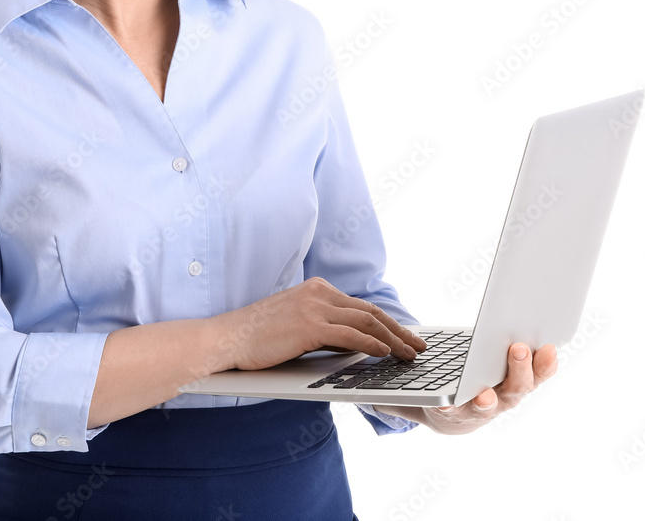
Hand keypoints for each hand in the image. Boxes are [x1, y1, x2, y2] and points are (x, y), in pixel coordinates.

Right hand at [219, 276, 427, 370]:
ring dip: (393, 340)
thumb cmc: (257, 337)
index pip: (361, 306)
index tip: (405, 337)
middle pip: (370, 311)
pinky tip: (386, 353)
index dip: (388, 323)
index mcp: (316, 289)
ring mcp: (314, 306)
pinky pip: (351, 334)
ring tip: (409, 355)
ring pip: (366, 321)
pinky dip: (372, 343)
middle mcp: (319, 292)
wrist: (227, 338)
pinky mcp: (309, 325)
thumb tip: (355, 343)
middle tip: (418, 347)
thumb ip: (324, 328)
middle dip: (398, 330)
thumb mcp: (295, 325)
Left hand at [420, 341, 557, 434]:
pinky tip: (447, 402)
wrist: (454, 412)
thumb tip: (516, 311)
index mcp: (518, 380)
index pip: (538, 373)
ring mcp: (481, 408)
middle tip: (519, 349)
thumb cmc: (482, 375)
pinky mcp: (455, 412)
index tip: (550, 347)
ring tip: (485, 395)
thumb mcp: (499, 357)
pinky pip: (453, 411)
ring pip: (488, 406)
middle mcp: (504, 397)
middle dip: (520, 369)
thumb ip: (510, 341)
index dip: (546, 364)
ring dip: (488, 400)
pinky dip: (451, 407)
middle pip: (517, 388)